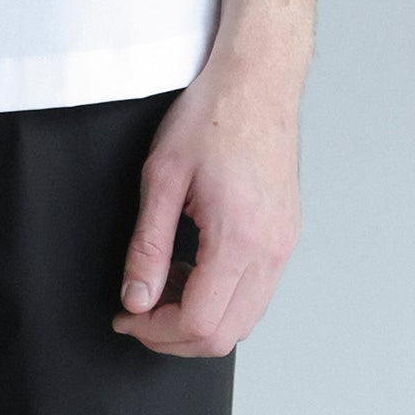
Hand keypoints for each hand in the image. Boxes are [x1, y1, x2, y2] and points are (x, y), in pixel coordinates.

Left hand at [111, 54, 300, 358]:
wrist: (257, 77)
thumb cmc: (211, 113)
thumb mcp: (162, 175)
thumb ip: (148, 245)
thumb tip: (136, 299)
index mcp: (239, 238)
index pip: (200, 322)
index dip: (155, 331)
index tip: (127, 316)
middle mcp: (271, 250)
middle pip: (225, 335)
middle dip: (175, 337)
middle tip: (139, 312)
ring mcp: (284, 245)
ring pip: (245, 320)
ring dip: (201, 320)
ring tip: (163, 287)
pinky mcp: (287, 235)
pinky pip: (257, 292)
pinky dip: (223, 298)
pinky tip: (194, 269)